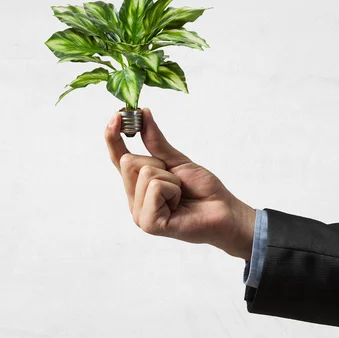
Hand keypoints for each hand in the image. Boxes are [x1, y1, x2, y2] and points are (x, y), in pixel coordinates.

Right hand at [104, 108, 255, 260]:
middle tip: (176, 181)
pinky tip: (178, 205)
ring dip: (170, 178)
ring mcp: (139, 214)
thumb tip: (143, 114)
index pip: (117, 158)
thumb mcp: (176, 160)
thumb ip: (155, 141)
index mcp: (137, 187)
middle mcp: (134, 201)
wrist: (225, 213)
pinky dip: (173, 190)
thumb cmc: (202, 190)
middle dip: (157, 162)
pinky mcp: (149, 223)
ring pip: (144, 173)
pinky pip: (154, 187)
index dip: (113, 137)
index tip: (116, 115)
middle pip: (128, 161)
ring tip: (180, 195)